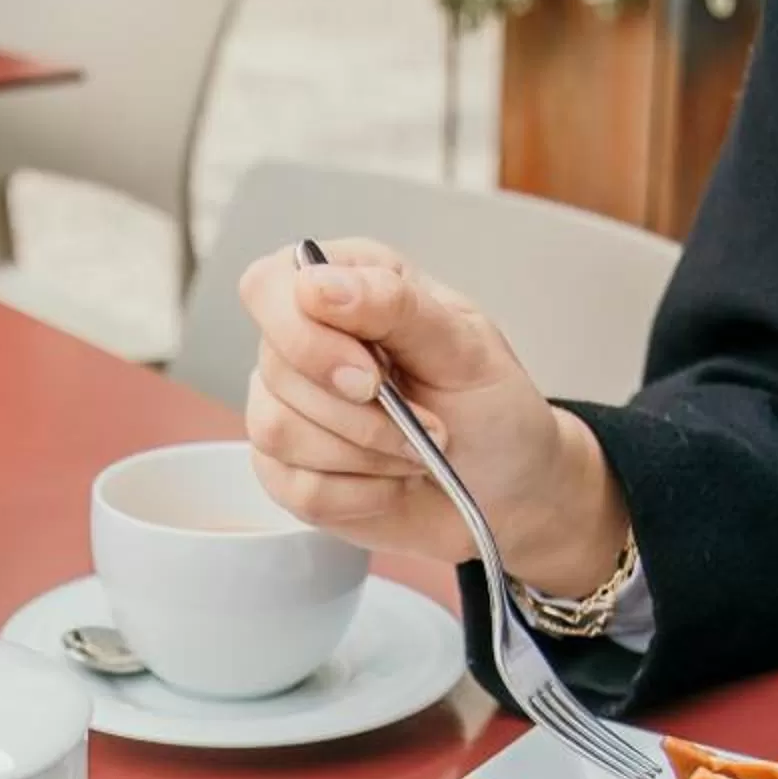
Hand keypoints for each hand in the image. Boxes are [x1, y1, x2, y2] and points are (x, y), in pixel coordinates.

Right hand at [238, 238, 629, 592]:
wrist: (508, 492)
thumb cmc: (492, 409)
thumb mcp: (466, 346)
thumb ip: (396, 305)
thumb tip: (318, 285)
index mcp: (344, 285)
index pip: (269, 287)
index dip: (306, 335)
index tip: (370, 376)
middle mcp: (303, 342)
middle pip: (275, 369)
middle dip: (359, 413)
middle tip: (425, 422)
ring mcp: (286, 409)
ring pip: (279, 433)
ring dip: (366, 453)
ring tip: (415, 451)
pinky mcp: (287, 473)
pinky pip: (299, 488)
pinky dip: (362, 493)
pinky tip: (392, 481)